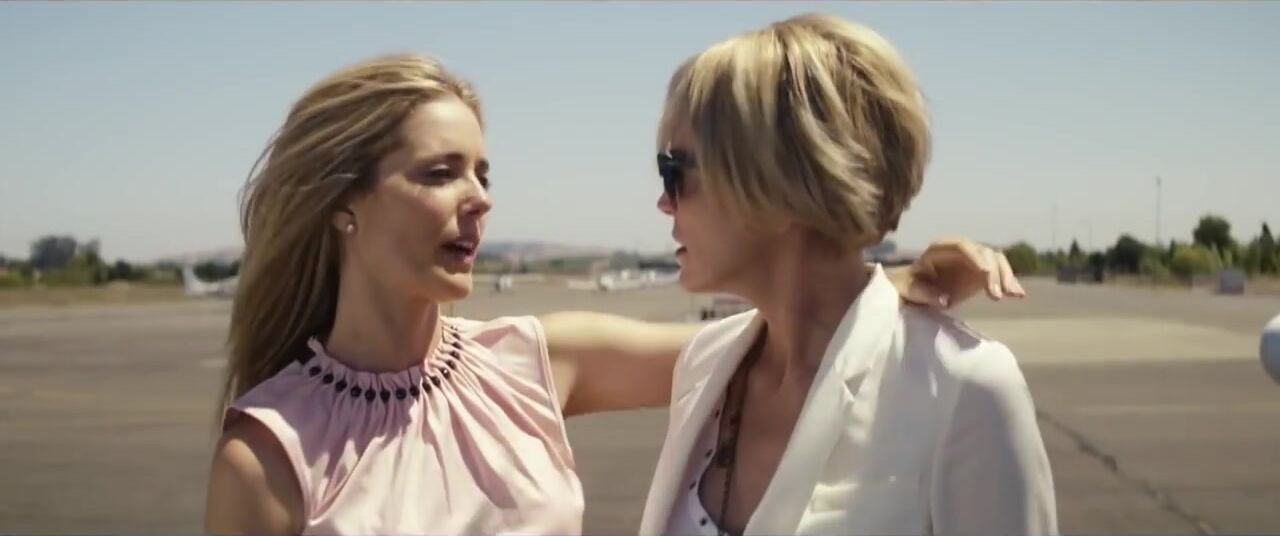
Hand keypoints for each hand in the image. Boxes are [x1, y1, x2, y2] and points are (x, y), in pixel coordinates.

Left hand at [893, 238, 1025, 308]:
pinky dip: (1010, 283)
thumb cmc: (907, 286)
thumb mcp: (909, 290)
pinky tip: (1019, 295)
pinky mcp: (983, 272)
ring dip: (1006, 277)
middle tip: (996, 295)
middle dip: (993, 272)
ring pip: (997, 261)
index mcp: (941, 248)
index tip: (985, 273)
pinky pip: (1000, 274)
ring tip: (1012, 295)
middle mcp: (961, 249)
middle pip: (983, 253)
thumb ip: (925, 293)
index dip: (974, 257)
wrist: (914, 290)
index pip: (961, 246)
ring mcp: (975, 259)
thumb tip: (945, 300)